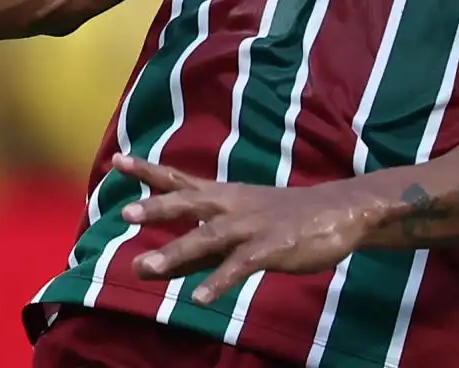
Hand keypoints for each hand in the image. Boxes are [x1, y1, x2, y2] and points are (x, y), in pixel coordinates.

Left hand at [114, 154, 372, 304]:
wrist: (340, 212)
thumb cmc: (283, 221)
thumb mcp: (236, 232)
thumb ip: (192, 252)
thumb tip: (146, 267)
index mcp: (224, 197)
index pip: (179, 180)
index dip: (148, 171)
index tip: (117, 159)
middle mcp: (233, 206)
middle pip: (190, 202)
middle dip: (158, 207)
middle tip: (126, 213)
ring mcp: (253, 226)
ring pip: (209, 237)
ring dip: (176, 252)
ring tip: (144, 268)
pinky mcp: (273, 247)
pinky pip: (241, 265)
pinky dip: (219, 281)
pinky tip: (199, 299)